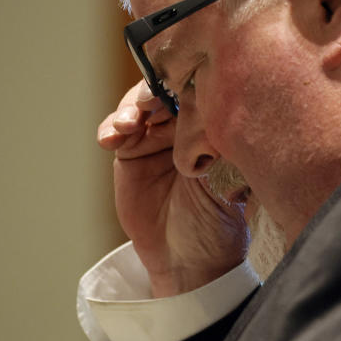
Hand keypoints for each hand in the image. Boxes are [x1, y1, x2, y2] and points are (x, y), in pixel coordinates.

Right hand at [97, 81, 248, 296]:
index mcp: (213, 124)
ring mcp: (155, 136)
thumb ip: (222, 149)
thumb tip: (222, 114)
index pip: (199, 89)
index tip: (180, 84)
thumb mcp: (229, 182)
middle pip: (165, 90)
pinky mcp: (129, 153)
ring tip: (129, 124)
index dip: (187, 81)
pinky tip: (111, 137)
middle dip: (154, 90)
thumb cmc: (219, 220)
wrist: (189, 260)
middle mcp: (184, 124)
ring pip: (138, 106)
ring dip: (130, 109)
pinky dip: (111, 128)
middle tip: (150, 102)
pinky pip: (116, 131)